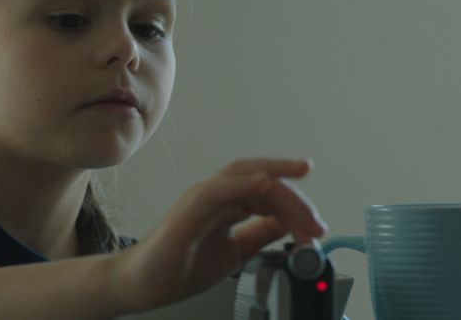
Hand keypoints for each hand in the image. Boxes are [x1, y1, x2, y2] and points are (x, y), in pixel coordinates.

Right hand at [110, 158, 327, 312]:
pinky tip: (264, 182)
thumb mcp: (236, 251)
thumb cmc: (180, 266)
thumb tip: (290, 225)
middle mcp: (215, 195)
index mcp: (227, 204)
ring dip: (277, 181)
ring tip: (301, 193)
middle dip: (295, 196)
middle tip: (317, 224)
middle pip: (261, 179)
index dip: (297, 209)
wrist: (143, 285)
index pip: (269, 193)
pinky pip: (216, 191)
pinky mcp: (187, 212)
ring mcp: (200, 200)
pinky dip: (241, 183)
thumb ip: (260, 234)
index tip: (317, 231)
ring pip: (243, 176)